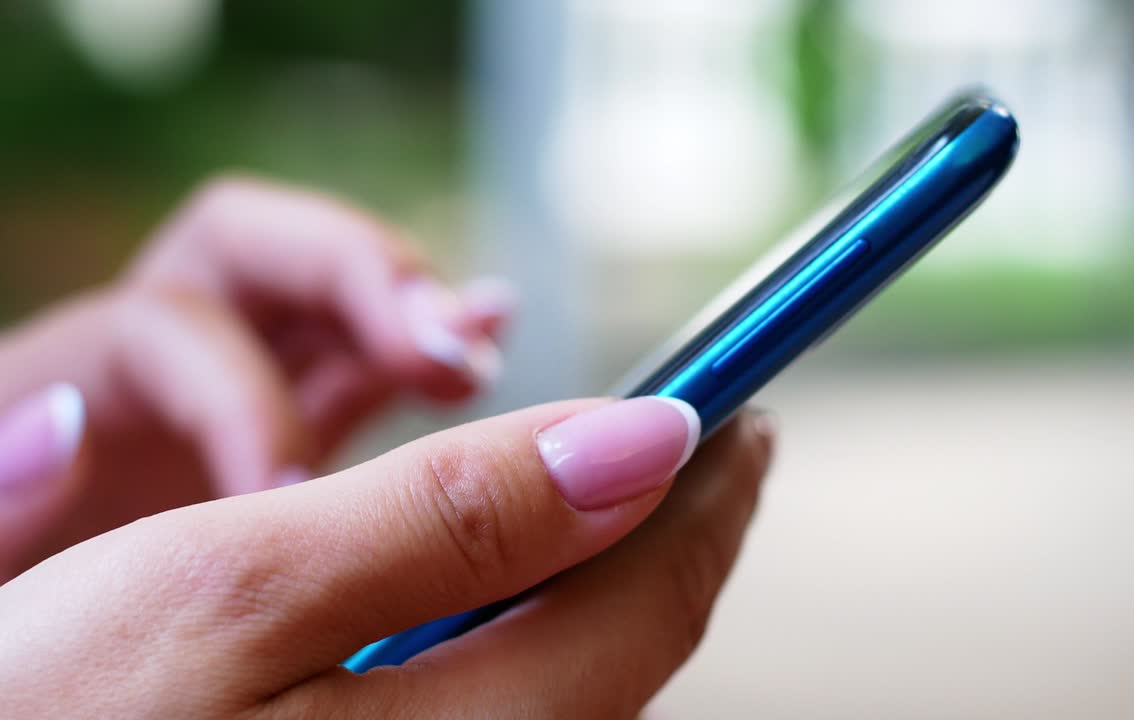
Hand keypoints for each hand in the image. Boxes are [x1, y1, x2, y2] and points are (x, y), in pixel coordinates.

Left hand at [0, 177, 515, 578]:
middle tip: (439, 351)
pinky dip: (430, 352)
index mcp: (65, 382)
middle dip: (359, 282)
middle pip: (259, 253)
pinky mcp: (292, 442)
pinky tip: (495, 335)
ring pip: (331, 305)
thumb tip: (62, 427)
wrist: (40, 669)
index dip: (241, 394)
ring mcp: (232, 397)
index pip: (166, 327)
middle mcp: (157, 367)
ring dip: (412, 312)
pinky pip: (365, 374)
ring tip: (478, 349)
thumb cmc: (18, 621)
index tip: (288, 499)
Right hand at [0, 398, 774, 718]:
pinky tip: (507, 589)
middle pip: (626, 652)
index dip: (706, 492)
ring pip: (573, 684)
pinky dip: (533, 628)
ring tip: (629, 500)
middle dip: (672, 535)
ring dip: (607, 581)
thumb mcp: (239, 581)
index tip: (740, 408)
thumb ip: (451, 516)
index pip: (648, 603)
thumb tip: (641, 441)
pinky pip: (504, 710)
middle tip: (706, 447)